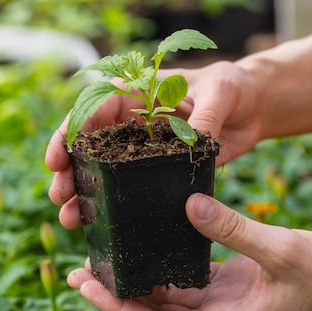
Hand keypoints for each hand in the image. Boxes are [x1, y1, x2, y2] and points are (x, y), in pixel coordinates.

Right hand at [45, 60, 262, 228]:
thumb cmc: (233, 87)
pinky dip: (116, 204)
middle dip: (71, 170)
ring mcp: (145, 147)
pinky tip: (103, 223)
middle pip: (91, 144)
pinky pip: (134, 187)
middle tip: (59, 195)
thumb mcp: (221, 92)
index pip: (94, 109)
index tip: (57, 158)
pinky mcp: (160, 169)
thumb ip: (206, 115)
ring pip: (106, 170)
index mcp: (138, 93)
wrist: (254, 107)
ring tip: (70, 218)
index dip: (70, 133)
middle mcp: (134, 121)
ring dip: (86, 192)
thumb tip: (195, 142)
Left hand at [67, 193, 311, 310]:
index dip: (120, 309)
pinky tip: (148, 248)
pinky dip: (165, 268)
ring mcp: (225, 303)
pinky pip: (189, 280)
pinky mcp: (232, 284)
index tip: (88, 288)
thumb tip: (186, 205)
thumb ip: (232, 229)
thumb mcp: (279, 249)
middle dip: (117, 296)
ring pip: (170, 298)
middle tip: (81, 272)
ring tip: (104, 260)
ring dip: (137, 281)